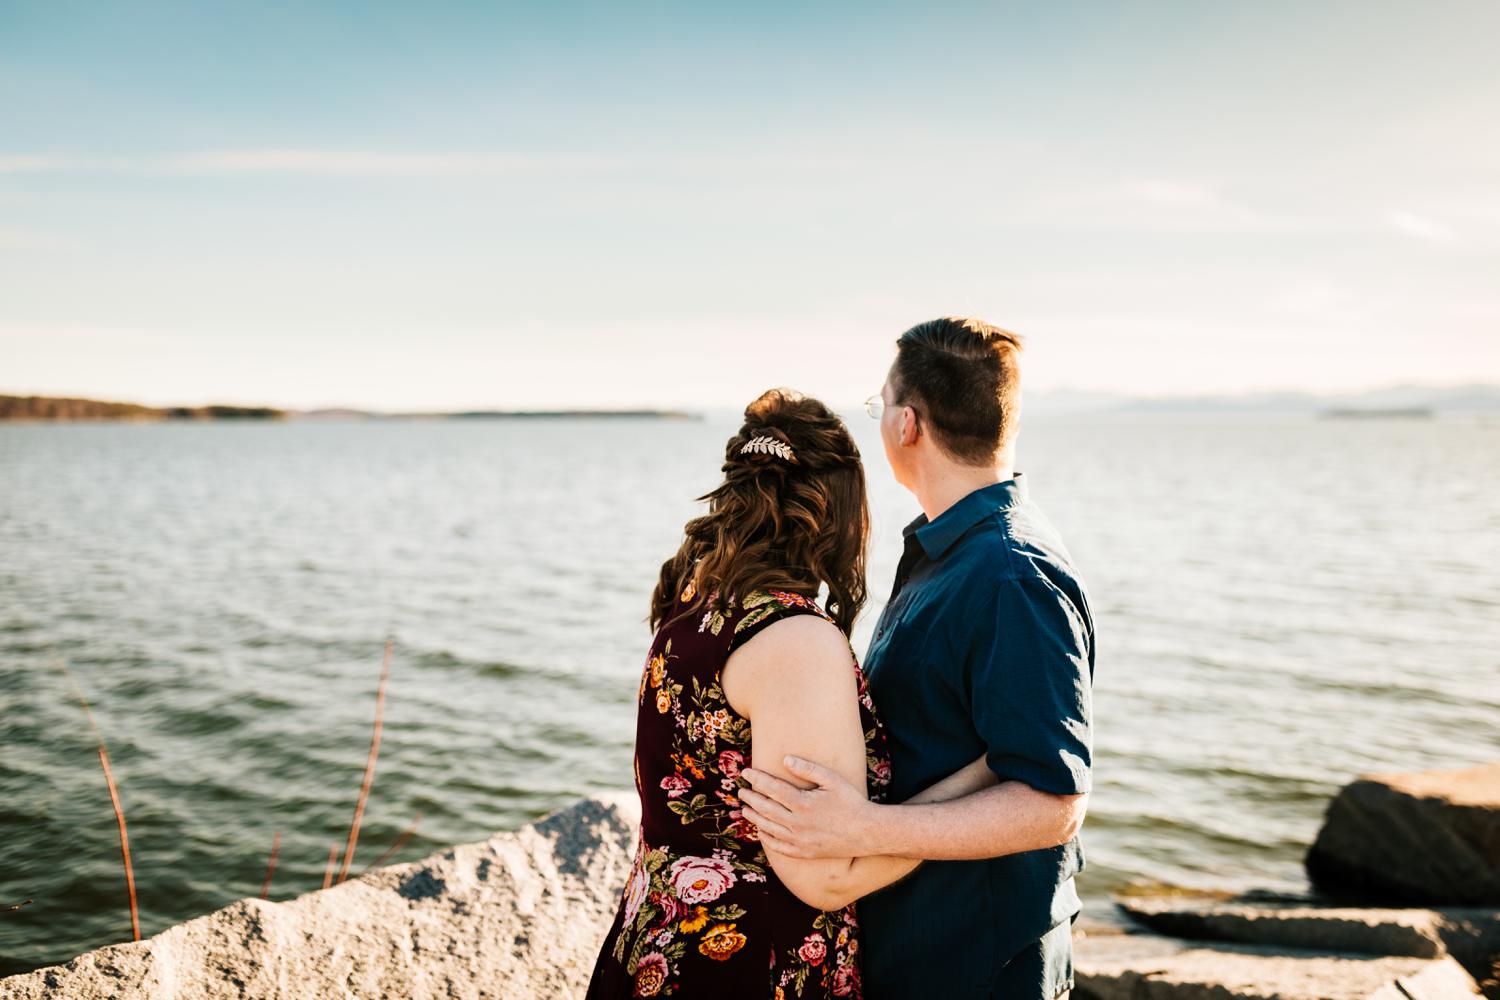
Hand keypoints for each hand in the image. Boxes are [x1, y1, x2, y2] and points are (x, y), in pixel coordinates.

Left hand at [738, 755, 878, 858]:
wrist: (867, 832)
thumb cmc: (851, 802)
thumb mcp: (832, 779)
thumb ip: (808, 768)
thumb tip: (785, 759)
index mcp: (803, 803)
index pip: (772, 789)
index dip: (757, 780)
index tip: (746, 773)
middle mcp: (798, 823)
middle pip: (766, 808)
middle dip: (751, 798)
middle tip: (741, 790)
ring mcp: (800, 840)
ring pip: (769, 828)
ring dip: (754, 817)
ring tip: (745, 808)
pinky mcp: (805, 852)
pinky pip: (779, 847)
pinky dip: (767, 839)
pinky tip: (760, 832)